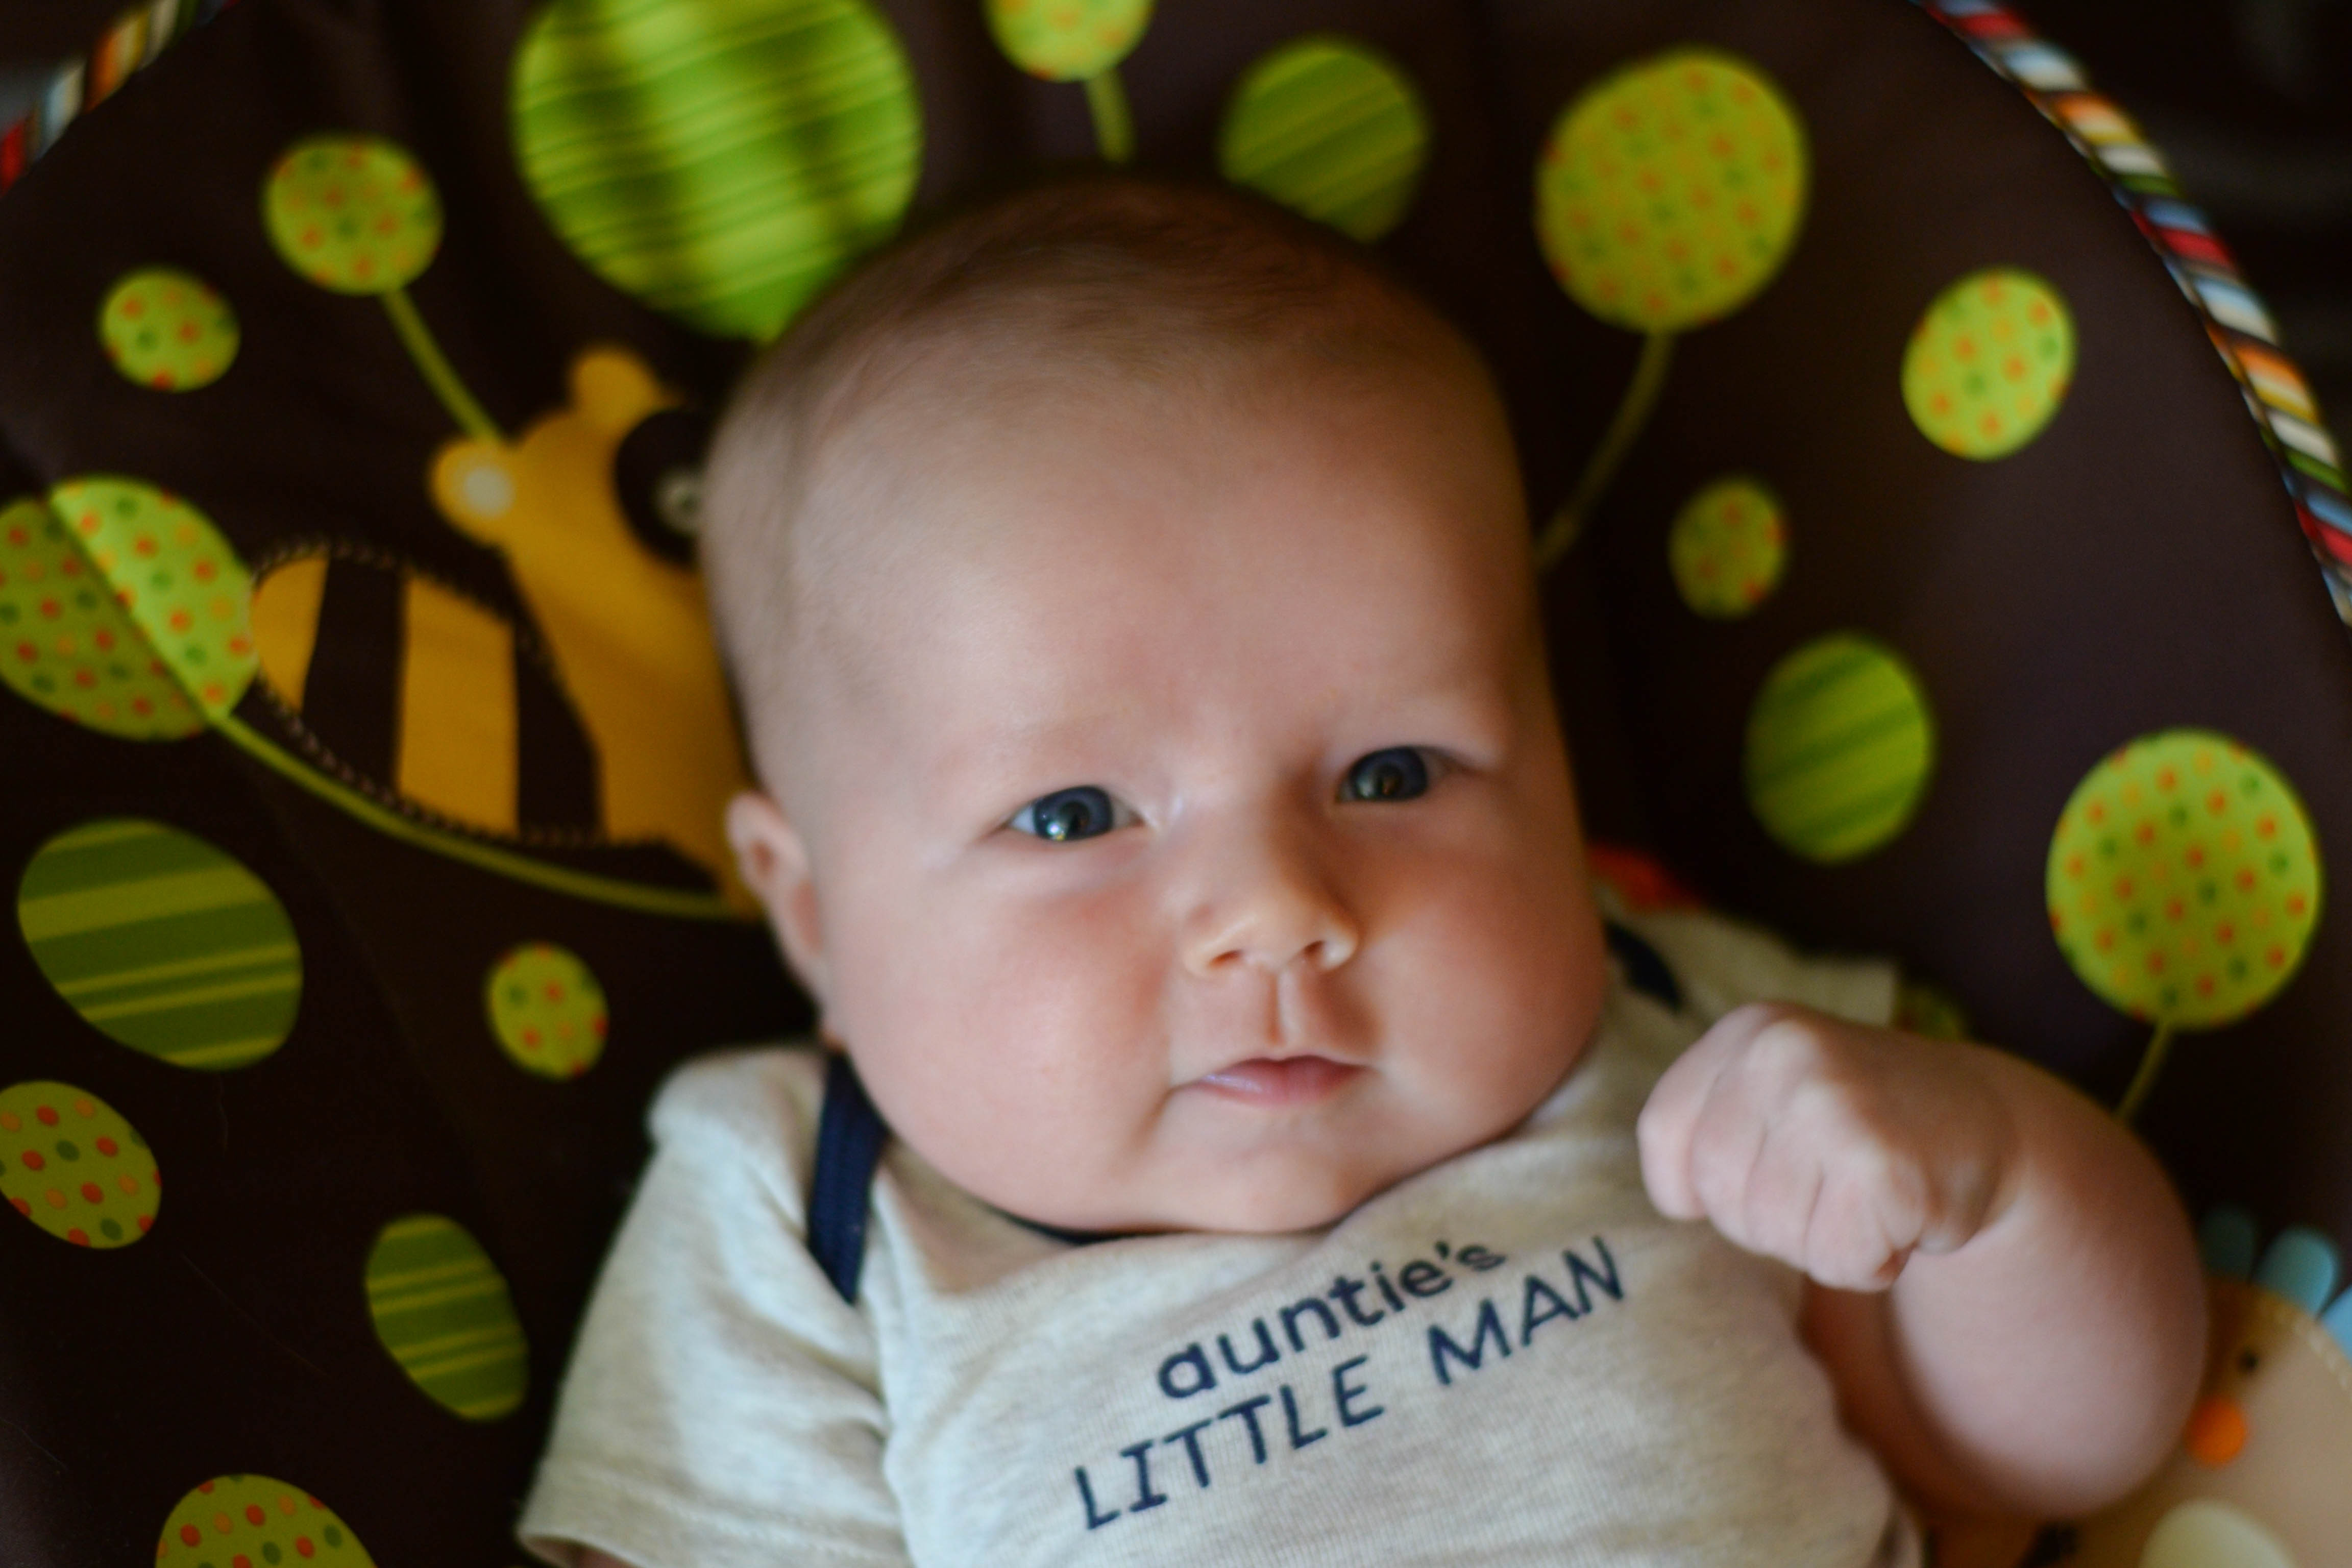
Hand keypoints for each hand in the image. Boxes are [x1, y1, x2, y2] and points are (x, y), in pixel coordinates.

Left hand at [1636, 1003, 2018, 1290]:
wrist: (1986, 1123)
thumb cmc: (1858, 1122)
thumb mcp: (1772, 1091)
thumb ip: (1709, 1126)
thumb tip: (1676, 1201)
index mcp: (1749, 1029)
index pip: (1663, 1132)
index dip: (1694, 1181)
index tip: (1757, 1172)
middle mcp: (1783, 1052)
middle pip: (1716, 1194)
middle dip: (1767, 1219)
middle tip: (1831, 1185)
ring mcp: (1834, 1104)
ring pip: (1771, 1234)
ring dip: (1820, 1242)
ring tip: (1865, 1195)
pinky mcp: (1884, 1167)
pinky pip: (1834, 1261)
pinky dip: (1868, 1262)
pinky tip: (1900, 1217)